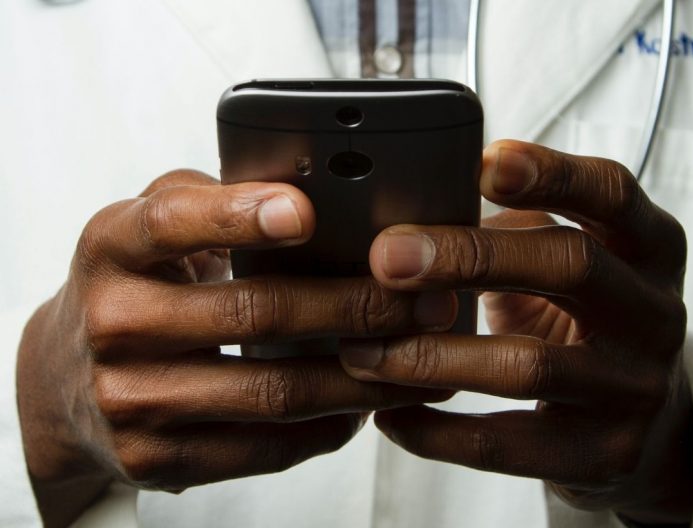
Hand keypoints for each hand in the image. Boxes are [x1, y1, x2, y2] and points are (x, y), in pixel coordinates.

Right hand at [17, 170, 454, 527]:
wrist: (64, 380)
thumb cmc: (132, 286)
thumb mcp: (148, 227)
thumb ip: (213, 202)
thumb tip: (313, 192)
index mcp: (112, 247)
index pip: (173, 223)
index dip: (240, 216)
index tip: (307, 212)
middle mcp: (114, 323)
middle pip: (254, 314)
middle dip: (356, 306)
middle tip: (425, 300)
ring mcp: (132, 400)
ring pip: (273, 392)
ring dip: (361, 377)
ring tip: (418, 358)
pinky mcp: (156, 458)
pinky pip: (262, 448)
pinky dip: (326, 427)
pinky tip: (364, 405)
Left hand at [339, 141, 692, 524]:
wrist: (650, 421)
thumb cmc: (584, 319)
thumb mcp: (569, 263)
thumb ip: (515, 232)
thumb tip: (408, 220)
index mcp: (648, 248)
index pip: (612, 193)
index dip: (550, 173)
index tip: (481, 162)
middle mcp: (655, 313)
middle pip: (570, 265)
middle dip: (470, 256)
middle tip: (387, 257)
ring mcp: (636, 388)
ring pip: (528, 365)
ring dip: (430, 355)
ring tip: (362, 350)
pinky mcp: (605, 454)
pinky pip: (505, 445)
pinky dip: (436, 431)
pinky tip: (389, 413)